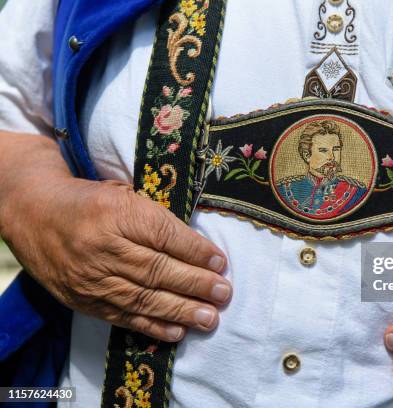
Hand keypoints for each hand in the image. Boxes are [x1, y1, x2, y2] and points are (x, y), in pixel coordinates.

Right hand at [0, 175, 230, 341]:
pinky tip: (178, 331)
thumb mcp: (123, 196)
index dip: (196, 251)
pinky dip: (153, 326)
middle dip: (195, 284)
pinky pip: (122, 316)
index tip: (221, 262)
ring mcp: (90, 277)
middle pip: (156, 269)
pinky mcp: (83, 300)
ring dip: (181, 310)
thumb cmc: (89, 201)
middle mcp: (102, 247)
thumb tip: (199, 250)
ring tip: (210, 318)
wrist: (34, 213)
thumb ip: (156, 220)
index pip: (163, 235)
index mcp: (115, 212)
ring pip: (143, 298)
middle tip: (223, 293)